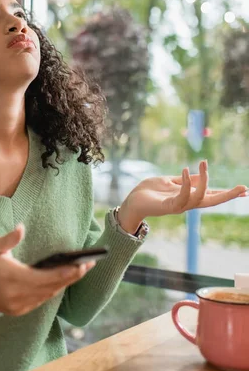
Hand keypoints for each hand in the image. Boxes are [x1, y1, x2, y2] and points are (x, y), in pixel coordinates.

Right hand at [0, 224, 95, 315]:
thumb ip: (9, 239)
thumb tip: (21, 227)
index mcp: (13, 277)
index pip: (45, 277)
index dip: (64, 273)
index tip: (80, 265)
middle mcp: (18, 294)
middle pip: (51, 287)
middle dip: (72, 276)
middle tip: (89, 264)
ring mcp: (20, 305)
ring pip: (49, 294)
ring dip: (66, 283)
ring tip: (82, 270)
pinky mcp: (21, 310)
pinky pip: (43, 300)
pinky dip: (55, 290)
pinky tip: (65, 279)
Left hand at [118, 161, 247, 233]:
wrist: (132, 201)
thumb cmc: (150, 191)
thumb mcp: (170, 182)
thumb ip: (185, 180)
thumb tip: (201, 175)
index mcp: (189, 197)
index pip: (212, 195)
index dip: (227, 193)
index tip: (244, 190)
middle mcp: (187, 204)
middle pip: (212, 201)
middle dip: (228, 196)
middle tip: (243, 188)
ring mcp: (179, 206)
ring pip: (199, 198)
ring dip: (204, 181)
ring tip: (204, 164)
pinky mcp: (168, 206)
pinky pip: (182, 196)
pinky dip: (186, 183)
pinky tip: (185, 169)